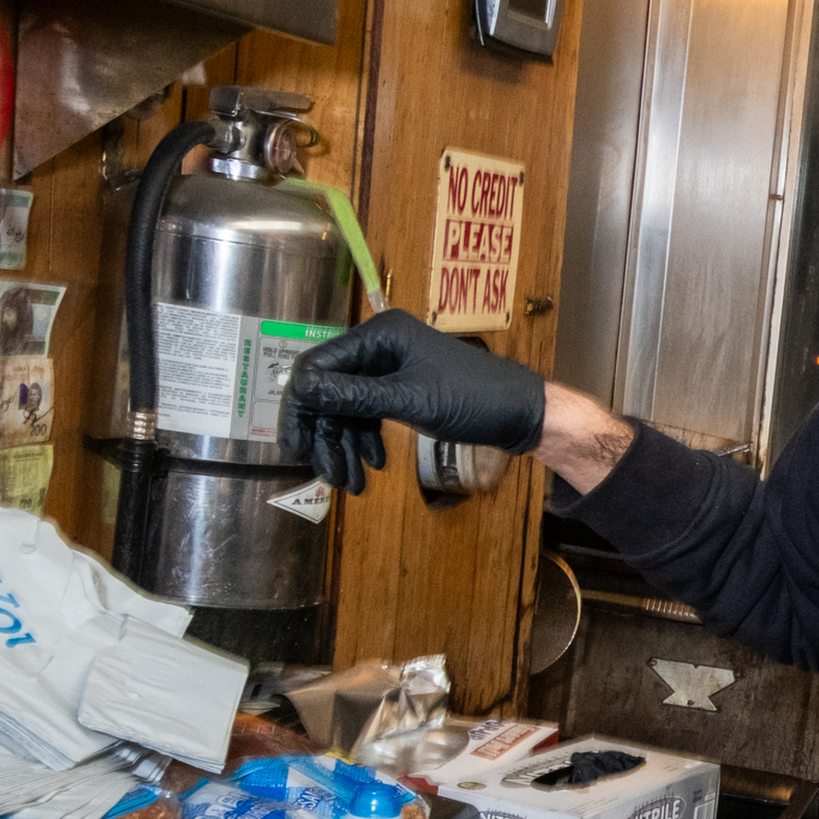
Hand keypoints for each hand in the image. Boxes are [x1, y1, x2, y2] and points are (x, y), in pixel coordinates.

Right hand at [283, 309, 546, 492]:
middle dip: (326, 435)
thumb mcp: (410, 400)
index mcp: (379, 334)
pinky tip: (374, 465)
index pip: (317, 366)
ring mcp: (393, 366)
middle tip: (325, 474)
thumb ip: (354, 396)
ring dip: (346, 445)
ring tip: (350, 484)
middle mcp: (381, 344)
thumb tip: (301, 388)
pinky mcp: (404, 387)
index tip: (295, 447)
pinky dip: (367, 440)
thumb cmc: (474, 399)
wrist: (523, 414)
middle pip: (330, 390)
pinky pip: (371, 412)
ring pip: (350, 407)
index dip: (302, 407)